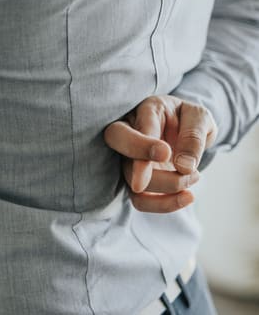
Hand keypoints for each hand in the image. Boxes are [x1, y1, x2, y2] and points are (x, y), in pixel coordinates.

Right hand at [104, 95, 217, 212]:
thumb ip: (193, 137)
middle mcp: (131, 133)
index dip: (143, 144)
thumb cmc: (190, 119)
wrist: (186, 129)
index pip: (135, 127)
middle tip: (169, 176)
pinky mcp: (136, 180)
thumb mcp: (200, 118)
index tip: (165, 153)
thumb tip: (184, 167)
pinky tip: (186, 197)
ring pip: (132, 179)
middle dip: (137, 165)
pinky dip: (163, 205)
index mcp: (146, 111)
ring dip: (168, 186)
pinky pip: (140, 200)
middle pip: (117, 144)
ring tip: (195, 176)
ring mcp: (129, 158)